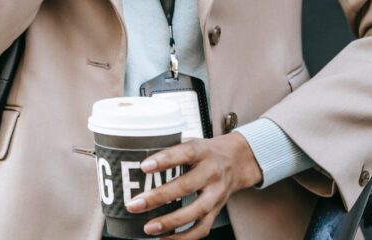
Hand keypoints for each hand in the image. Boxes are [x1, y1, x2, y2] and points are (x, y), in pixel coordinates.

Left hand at [125, 134, 262, 237]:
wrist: (238, 161)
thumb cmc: (205, 151)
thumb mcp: (191, 142)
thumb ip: (169, 149)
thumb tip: (132, 155)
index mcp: (202, 151)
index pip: (184, 153)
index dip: (164, 160)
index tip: (144, 167)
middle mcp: (211, 173)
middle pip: (186, 186)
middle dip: (158, 197)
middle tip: (135, 204)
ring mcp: (216, 194)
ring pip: (195, 211)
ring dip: (170, 222)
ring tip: (148, 228)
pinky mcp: (217, 210)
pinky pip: (202, 228)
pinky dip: (183, 237)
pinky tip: (164, 239)